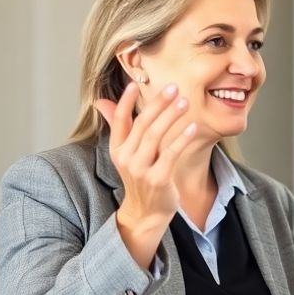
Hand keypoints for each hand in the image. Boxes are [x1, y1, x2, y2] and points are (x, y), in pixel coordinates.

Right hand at [93, 82, 197, 268]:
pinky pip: (171, 154)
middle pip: (142, 125)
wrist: (147, 212)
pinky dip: (182, 139)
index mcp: (118, 149)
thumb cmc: (141, 177)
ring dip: (171, 117)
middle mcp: (126, 158)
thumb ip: (119, 126)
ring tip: (185, 102)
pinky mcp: (158, 179)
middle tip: (173, 87)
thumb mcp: (127, 152)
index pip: (120, 120)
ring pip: (156, 137)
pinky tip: (193, 127)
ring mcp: (141, 170)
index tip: (135, 82)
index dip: (126, 101)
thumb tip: (100, 101)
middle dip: (158, 104)